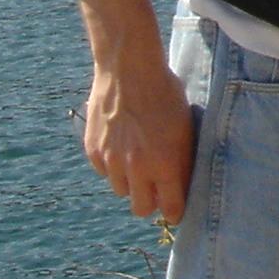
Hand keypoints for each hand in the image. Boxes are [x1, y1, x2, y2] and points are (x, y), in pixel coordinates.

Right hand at [83, 56, 196, 222]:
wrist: (129, 68)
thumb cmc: (165, 92)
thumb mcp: (184, 126)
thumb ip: (181, 159)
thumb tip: (180, 183)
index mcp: (165, 164)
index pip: (171, 207)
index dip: (175, 211)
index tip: (175, 210)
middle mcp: (137, 168)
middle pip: (141, 208)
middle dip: (150, 202)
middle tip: (154, 189)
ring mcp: (112, 161)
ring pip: (121, 190)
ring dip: (130, 181)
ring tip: (137, 158)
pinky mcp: (94, 151)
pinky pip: (104, 171)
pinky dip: (112, 164)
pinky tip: (120, 143)